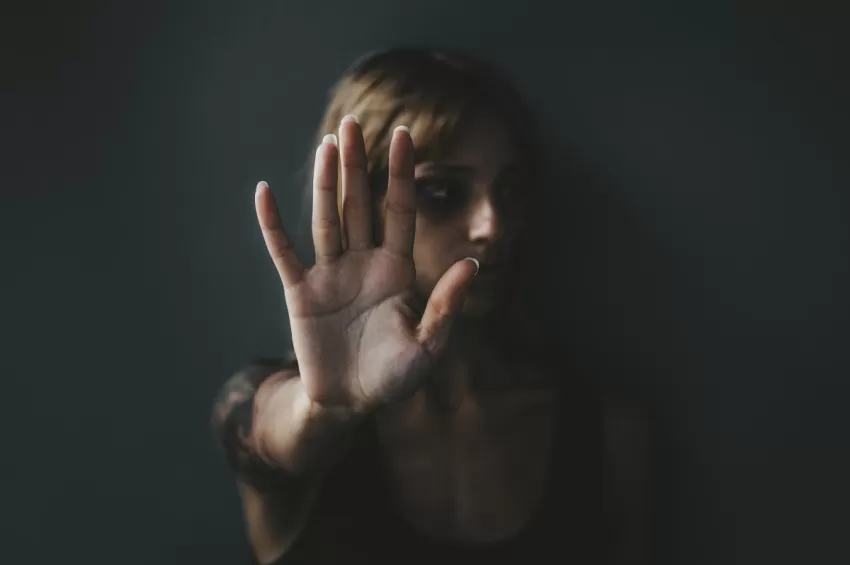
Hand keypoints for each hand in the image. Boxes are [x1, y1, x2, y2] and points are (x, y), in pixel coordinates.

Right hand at [255, 116, 478, 412]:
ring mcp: (330, 274)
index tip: (403, 135)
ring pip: (327, 219)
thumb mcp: (427, 346)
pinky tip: (263, 192)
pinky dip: (272, 225)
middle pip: (360, 204)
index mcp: (396, 270)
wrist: (350, 402)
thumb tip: (472, 264)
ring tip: (326, 144)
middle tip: (351, 123)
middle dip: (357, 165)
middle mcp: (363, 263)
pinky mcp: (300, 292)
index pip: (400, 210)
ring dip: (325, 183)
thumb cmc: (394, 378)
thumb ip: (446, 306)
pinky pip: (284, 252)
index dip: (401, 174)